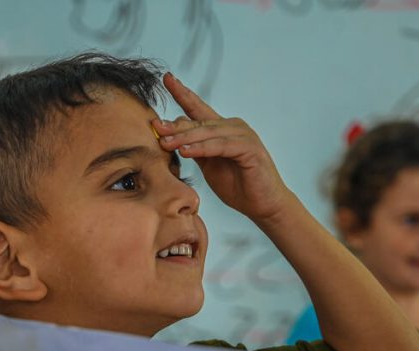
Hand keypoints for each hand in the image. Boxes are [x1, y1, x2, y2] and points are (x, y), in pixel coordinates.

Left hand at [154, 72, 292, 224]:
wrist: (263, 204)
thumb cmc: (238, 186)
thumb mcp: (209, 166)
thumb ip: (194, 150)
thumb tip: (169, 137)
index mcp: (221, 129)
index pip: (198, 108)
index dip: (182, 93)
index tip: (167, 78)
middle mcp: (233, 127)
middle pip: (199, 121)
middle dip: (175, 125)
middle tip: (155, 126)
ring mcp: (243, 135)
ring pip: (208, 132)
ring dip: (185, 137)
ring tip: (165, 142)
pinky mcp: (249, 148)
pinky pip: (220, 146)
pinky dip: (202, 148)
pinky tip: (186, 151)